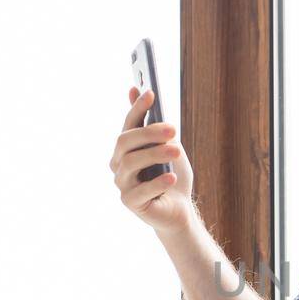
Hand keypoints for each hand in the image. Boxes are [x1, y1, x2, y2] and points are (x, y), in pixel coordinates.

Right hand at [110, 86, 195, 233]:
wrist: (179, 209)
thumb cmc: (172, 176)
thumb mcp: (169, 147)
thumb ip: (156, 125)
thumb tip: (136, 91)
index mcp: (126, 149)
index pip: (129, 125)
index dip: (138, 108)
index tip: (151, 93)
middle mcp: (119, 164)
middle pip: (125, 142)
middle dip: (148, 132)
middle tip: (173, 128)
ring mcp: (122, 184)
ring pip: (131, 163)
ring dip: (155, 154)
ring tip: (177, 152)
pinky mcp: (130, 203)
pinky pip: (141, 190)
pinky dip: (158, 182)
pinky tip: (171, 178)